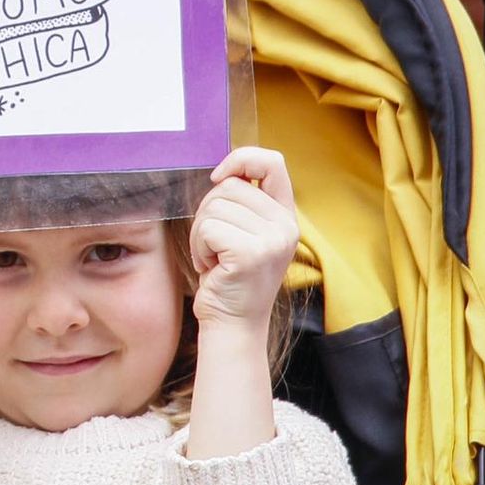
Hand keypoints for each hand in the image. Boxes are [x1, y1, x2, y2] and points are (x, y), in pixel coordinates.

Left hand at [189, 147, 299, 331]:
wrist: (233, 326)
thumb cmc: (230, 278)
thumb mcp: (246, 233)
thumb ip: (244, 202)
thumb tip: (223, 172)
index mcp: (285, 216)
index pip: (273, 162)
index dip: (241, 159)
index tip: (218, 177)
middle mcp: (285, 225)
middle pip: (230, 186)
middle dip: (208, 211)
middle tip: (214, 245)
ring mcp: (272, 240)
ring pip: (214, 206)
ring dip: (200, 233)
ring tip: (214, 259)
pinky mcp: (251, 253)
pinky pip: (207, 228)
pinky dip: (199, 247)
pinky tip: (211, 268)